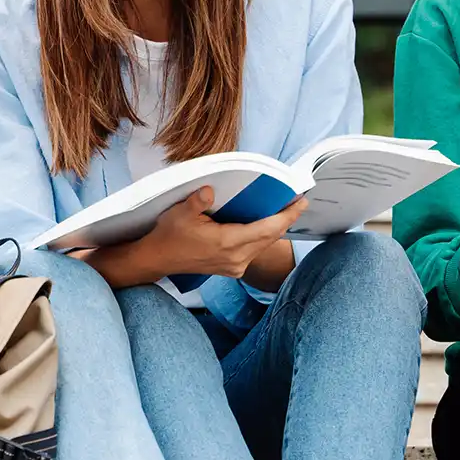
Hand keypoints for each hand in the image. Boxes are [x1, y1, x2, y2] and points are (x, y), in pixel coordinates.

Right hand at [126, 188, 308, 281]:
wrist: (159, 259)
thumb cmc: (170, 235)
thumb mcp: (180, 213)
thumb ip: (197, 201)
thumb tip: (210, 190)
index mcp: (227, 243)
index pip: (266, 229)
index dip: (286, 216)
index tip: (301, 202)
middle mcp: (236, 258)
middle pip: (270, 237)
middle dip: (286, 219)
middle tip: (298, 201)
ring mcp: (235, 266)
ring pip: (264, 244)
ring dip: (276, 228)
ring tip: (286, 210)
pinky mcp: (232, 269)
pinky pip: (255, 250)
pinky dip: (264, 236)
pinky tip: (266, 224)